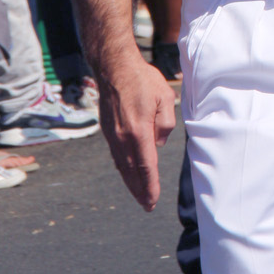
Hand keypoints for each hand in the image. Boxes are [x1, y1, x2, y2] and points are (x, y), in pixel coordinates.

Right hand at [94, 56, 175, 210]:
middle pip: (132, 172)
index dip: (150, 186)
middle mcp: (122, 138)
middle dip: (140, 190)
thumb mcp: (165, 98)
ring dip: (130, 182)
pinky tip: (127, 172)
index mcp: (139, 132)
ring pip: (122, 165)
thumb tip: (158, 143)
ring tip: (138, 194)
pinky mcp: (107, 130)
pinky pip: (116, 155)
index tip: (152, 201)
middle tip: (147, 205)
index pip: (147, 167)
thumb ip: (166, 124)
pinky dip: (123, 168)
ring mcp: (112, 135)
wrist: (113, 67)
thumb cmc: (142, 80)